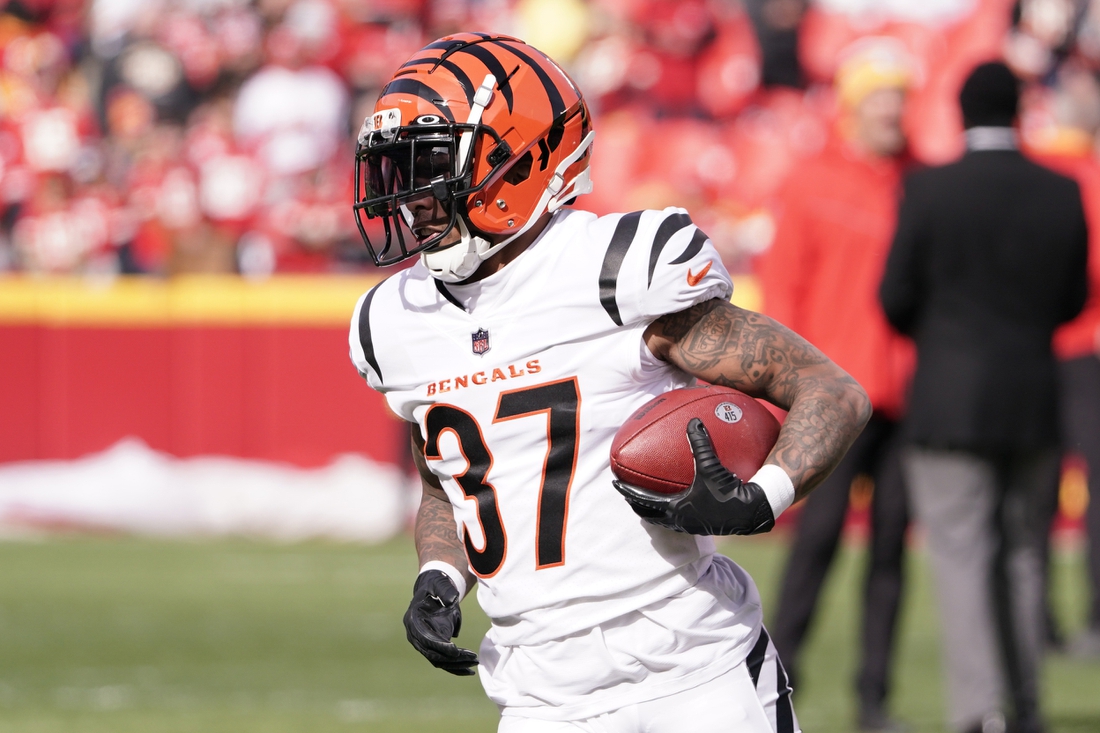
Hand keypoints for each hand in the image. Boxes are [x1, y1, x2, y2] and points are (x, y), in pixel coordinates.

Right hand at [403, 570, 478, 675]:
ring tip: (474, 664)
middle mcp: (414, 635)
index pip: (425, 638)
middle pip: (432, 653)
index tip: (456, 650)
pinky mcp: (431, 647)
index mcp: (413, 620)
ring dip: (456, 665)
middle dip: (453, 658)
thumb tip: (452, 600)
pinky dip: (455, 667)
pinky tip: (469, 670)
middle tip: (473, 658)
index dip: (440, 646)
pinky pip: (442, 661)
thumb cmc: (436, 586)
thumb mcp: (439, 584)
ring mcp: (421, 643)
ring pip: (438, 660)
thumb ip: (445, 591)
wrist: (431, 590)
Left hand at [614, 418, 775, 535]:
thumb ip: (701, 443)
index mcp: (674, 508)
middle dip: (635, 502)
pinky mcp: (702, 526)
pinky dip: (671, 509)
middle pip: (647, 513)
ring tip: (647, 497)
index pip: (641, 499)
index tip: (614, 483)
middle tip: (626, 490)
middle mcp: (678, 520)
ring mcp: (690, 526)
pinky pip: (678, 518)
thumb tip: (693, 420)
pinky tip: (680, 498)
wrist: (752, 514)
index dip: (626, 490)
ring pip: (662, 519)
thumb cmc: (729, 492)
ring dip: (652, 509)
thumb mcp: (711, 466)